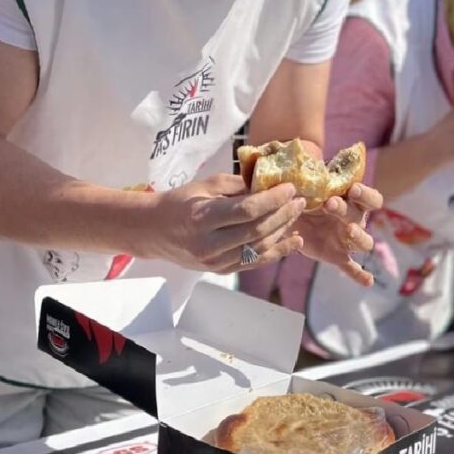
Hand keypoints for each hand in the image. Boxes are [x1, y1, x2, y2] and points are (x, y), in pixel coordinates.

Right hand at [145, 175, 305, 272]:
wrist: (153, 231)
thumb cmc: (180, 202)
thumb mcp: (205, 185)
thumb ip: (237, 184)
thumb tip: (270, 182)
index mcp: (203, 217)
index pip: (247, 210)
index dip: (273, 200)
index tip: (290, 188)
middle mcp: (210, 244)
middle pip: (257, 230)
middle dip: (284, 214)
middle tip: (300, 200)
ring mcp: (215, 261)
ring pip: (259, 248)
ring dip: (283, 231)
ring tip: (298, 215)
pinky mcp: (221, 271)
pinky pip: (254, 262)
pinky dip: (277, 252)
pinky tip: (294, 242)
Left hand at [294, 183, 383, 285]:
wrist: (290, 215)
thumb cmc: (304, 194)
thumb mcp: (306, 183)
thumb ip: (309, 173)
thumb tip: (302, 149)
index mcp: (352, 201)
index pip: (371, 198)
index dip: (365, 194)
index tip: (352, 189)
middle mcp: (355, 220)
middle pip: (361, 217)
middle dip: (347, 210)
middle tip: (329, 204)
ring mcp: (347, 240)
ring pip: (363, 242)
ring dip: (358, 237)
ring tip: (348, 231)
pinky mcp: (337, 256)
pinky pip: (352, 267)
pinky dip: (359, 274)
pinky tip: (368, 282)